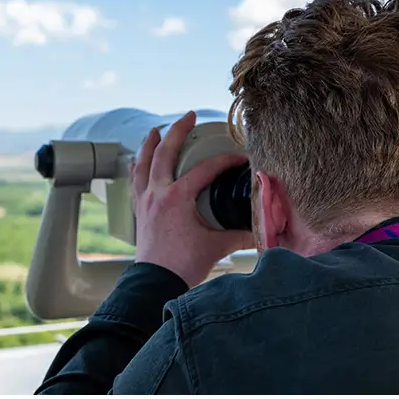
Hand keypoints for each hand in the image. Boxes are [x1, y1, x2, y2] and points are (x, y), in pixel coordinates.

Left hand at [131, 110, 253, 288]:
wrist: (155, 283)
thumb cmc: (183, 265)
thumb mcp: (216, 246)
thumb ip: (240, 235)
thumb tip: (262, 230)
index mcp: (178, 197)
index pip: (206, 169)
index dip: (225, 161)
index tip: (240, 159)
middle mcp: (158, 193)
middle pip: (165, 152)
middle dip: (178, 131)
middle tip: (189, 116)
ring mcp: (146, 200)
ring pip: (144, 163)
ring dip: (150, 144)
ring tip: (156, 131)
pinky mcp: (140, 211)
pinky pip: (135, 181)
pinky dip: (137, 167)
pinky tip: (137, 161)